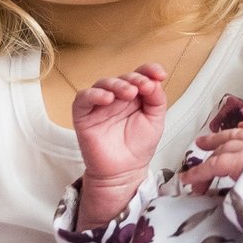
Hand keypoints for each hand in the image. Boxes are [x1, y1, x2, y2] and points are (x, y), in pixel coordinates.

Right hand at [71, 63, 165, 224]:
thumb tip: (154, 81)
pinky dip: (94, 95)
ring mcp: (99, 105)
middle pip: (122, 78)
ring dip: (117, 85)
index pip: (139, 75)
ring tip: (129, 93)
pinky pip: (83, 98)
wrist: (124, 172)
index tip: (159, 74)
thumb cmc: (138, 146)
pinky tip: (107, 99)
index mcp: (135, 95)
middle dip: (134, 79)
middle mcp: (116, 97)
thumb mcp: (155, 121)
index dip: (148, 70)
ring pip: (103, 84)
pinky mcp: (83, 115)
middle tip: (143, 87)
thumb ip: (156, 100)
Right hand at [176, 120, 242, 191]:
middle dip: (208, 153)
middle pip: (225, 147)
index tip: (187, 181)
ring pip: (240, 133)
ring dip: (223, 135)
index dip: (198, 174)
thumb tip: (227, 199)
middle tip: (196, 155)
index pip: (214, 166)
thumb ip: (237, 198)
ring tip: (211, 137)